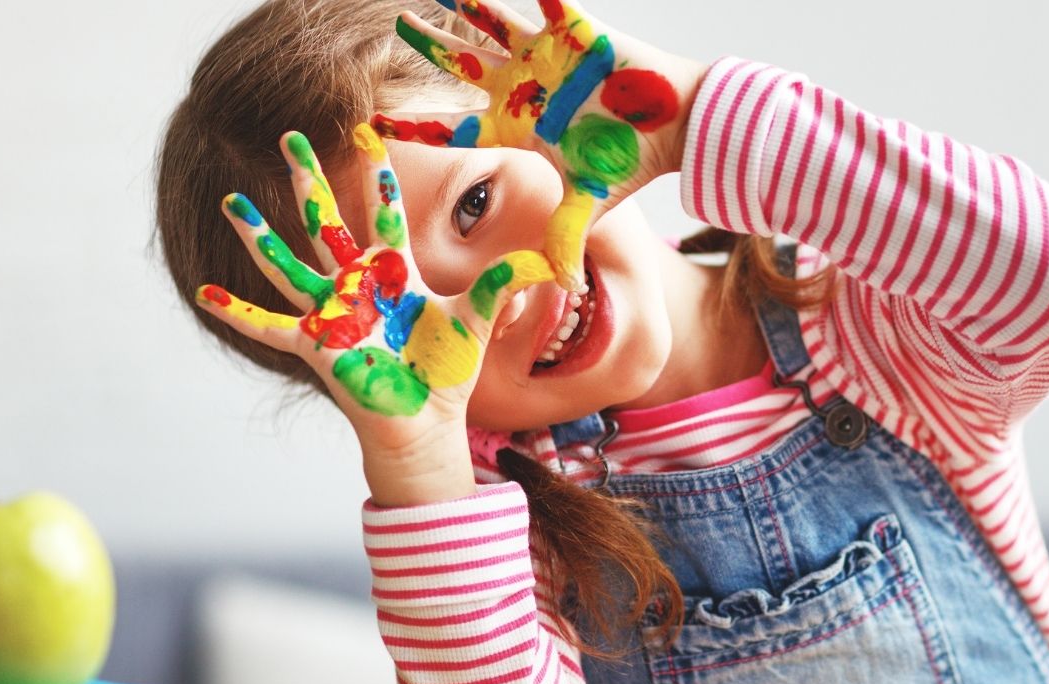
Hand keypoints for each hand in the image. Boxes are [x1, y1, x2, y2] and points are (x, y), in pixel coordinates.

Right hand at [194, 126, 533, 501]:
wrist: (426, 423)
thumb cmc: (446, 373)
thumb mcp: (479, 321)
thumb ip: (504, 287)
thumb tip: (548, 264)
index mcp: (395, 274)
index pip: (385, 214)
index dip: (378, 176)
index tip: (368, 135)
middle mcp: (357, 287)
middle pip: (327, 222)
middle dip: (309, 180)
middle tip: (289, 138)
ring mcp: (332, 314)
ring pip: (289, 263)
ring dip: (259, 235)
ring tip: (231, 202)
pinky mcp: (316, 345)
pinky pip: (268, 325)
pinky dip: (236, 311)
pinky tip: (205, 293)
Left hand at [376, 0, 705, 293]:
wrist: (675, 125)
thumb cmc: (631, 160)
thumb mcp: (588, 203)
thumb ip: (565, 239)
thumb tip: (562, 290)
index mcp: (517, 126)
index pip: (453, 127)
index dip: (413, 126)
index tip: (372, 124)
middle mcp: (523, 87)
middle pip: (460, 63)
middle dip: (428, 46)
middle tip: (394, 26)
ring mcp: (545, 54)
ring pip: (489, 21)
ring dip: (461, 3)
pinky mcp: (574, 27)